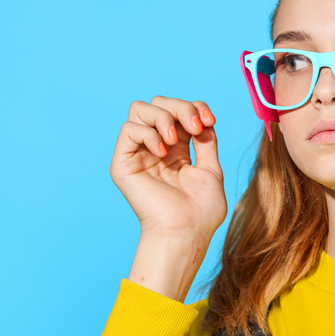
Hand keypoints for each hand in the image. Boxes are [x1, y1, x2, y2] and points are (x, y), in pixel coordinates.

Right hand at [110, 96, 226, 244]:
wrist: (186, 232)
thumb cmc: (201, 211)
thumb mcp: (211, 170)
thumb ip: (206, 142)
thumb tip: (203, 119)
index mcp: (177, 149)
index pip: (179, 110)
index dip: (195, 107)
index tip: (210, 120)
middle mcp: (156, 147)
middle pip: (159, 103)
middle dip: (181, 107)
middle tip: (195, 128)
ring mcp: (139, 154)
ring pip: (140, 109)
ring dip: (163, 116)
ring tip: (176, 140)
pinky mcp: (123, 163)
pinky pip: (128, 129)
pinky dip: (148, 133)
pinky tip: (162, 152)